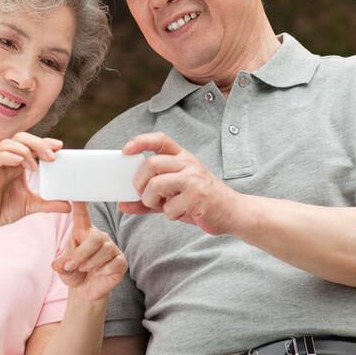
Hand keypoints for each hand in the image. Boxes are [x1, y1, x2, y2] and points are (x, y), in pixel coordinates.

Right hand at [0, 133, 69, 236]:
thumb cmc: (1, 209)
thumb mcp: (31, 205)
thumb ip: (49, 204)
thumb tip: (70, 206)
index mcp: (18, 164)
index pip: (31, 144)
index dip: (45, 142)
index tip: (60, 147)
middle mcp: (7, 161)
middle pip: (21, 138)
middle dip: (38, 143)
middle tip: (52, 156)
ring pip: (8, 143)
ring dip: (24, 150)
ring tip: (34, 166)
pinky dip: (8, 156)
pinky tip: (19, 163)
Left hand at [52, 203, 127, 301]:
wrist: (86, 291)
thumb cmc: (75, 273)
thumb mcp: (63, 269)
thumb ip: (61, 265)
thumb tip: (58, 264)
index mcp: (83, 232)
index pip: (82, 216)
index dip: (79, 205)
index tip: (76, 195)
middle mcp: (100, 237)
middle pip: (96, 238)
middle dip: (81, 254)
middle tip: (71, 266)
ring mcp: (112, 249)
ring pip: (105, 250)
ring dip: (90, 263)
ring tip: (83, 269)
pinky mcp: (120, 261)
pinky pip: (114, 262)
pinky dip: (103, 270)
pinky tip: (98, 273)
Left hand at [119, 132, 241, 234]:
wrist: (232, 212)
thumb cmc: (200, 202)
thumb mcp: (174, 196)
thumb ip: (149, 198)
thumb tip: (123, 204)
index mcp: (184, 157)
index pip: (160, 140)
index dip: (141, 141)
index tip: (125, 150)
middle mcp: (189, 163)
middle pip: (151, 164)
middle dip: (139, 183)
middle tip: (143, 194)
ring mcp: (194, 178)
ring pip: (156, 185)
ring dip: (151, 200)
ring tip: (161, 206)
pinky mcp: (198, 196)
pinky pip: (170, 207)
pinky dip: (171, 214)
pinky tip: (182, 213)